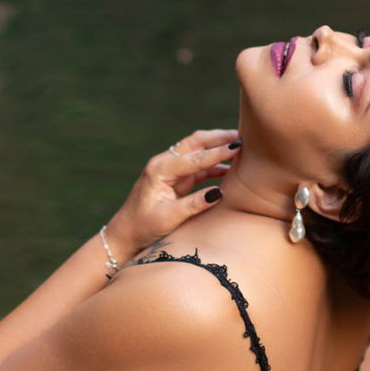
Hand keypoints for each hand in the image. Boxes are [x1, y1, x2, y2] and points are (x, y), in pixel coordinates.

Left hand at [106, 128, 238, 256]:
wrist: (125, 235)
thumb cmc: (143, 227)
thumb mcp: (168, 218)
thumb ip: (192, 205)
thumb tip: (218, 193)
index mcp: (159, 170)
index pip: (194, 157)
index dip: (217, 152)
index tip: (237, 146)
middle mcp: (164, 164)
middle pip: (195, 142)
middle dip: (218, 138)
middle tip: (243, 136)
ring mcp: (171, 169)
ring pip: (198, 150)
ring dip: (218, 147)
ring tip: (242, 146)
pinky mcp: (177, 178)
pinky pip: (200, 165)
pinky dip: (215, 163)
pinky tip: (232, 166)